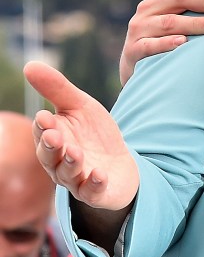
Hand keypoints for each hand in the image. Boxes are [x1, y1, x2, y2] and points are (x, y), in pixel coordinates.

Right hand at [23, 61, 139, 214]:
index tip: (46, 116)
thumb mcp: (80, 107)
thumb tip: (29, 65)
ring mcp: (77, 179)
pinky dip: (94, 184)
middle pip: (50, 156)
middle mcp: (59, 162)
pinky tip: (100, 174)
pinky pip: (92, 191)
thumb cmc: (94, 134)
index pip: (44, 132)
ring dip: (71, 163)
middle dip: (51, 146)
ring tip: (75, 152)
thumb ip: (57, 89)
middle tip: (55, 135)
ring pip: (68, 174)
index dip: (44, 126)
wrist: (121, 164)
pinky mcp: (96, 192)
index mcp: (53, 139)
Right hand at [119, 0, 203, 85]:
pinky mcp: (134, 50)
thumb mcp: (173, 5)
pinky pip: (150, 45)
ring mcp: (140, 27)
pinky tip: (183, 43)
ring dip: (195, 23)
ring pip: (170, 22)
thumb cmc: (166, 30)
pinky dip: (167, 43)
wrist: (137, 63)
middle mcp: (149, 5)